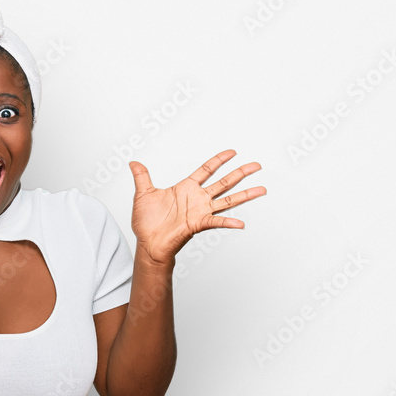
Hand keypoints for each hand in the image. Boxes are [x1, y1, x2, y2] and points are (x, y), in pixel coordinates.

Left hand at [129, 149, 265, 266]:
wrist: (147, 243)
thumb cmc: (146, 223)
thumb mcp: (143, 194)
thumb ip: (142, 176)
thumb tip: (133, 162)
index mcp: (186, 188)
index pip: (206, 170)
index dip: (219, 160)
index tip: (233, 152)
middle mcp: (197, 199)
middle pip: (224, 182)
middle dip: (241, 173)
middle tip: (257, 165)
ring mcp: (200, 211)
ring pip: (227, 200)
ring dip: (245, 195)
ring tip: (262, 189)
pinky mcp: (198, 224)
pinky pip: (216, 222)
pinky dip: (229, 222)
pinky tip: (241, 223)